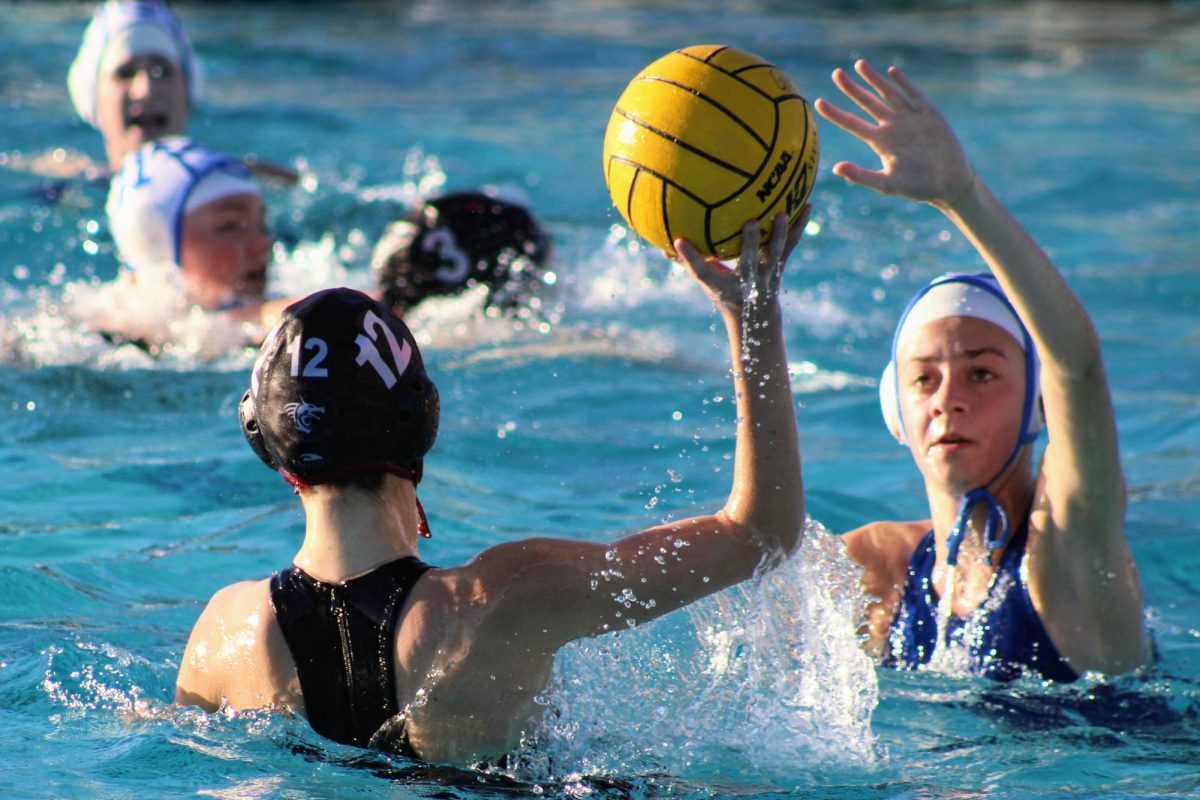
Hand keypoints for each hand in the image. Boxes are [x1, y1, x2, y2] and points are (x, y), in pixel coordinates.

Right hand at [674, 207, 808, 312]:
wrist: (755, 315)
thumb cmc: (725, 293)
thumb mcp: (706, 281)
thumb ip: (689, 262)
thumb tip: (665, 243)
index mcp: (725, 283)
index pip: (705, 272)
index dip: (692, 258)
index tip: (679, 241)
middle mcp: (749, 279)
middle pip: (750, 261)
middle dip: (750, 244)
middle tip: (750, 222)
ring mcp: (769, 272)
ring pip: (776, 252)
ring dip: (780, 234)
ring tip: (783, 213)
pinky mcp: (782, 263)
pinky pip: (792, 243)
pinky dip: (800, 225)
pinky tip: (808, 204)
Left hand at [814, 60, 974, 206]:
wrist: (949, 183)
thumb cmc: (917, 187)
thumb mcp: (887, 184)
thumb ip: (861, 176)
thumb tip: (836, 168)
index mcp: (880, 142)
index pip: (852, 124)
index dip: (835, 114)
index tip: (818, 103)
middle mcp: (892, 126)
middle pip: (867, 103)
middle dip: (852, 88)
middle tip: (836, 73)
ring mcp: (910, 118)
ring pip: (888, 94)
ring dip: (875, 80)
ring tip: (859, 65)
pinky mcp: (929, 115)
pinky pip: (914, 95)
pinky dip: (903, 84)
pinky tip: (892, 72)